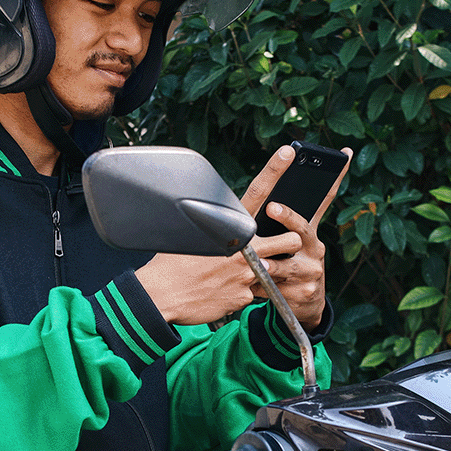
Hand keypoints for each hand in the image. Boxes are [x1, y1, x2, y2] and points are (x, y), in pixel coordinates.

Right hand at [135, 144, 349, 327]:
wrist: (160, 297)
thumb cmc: (171, 266)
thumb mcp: (192, 237)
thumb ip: (216, 229)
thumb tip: (221, 222)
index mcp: (228, 227)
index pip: (257, 193)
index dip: (275, 170)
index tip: (288, 153)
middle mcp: (243, 249)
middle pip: (290, 240)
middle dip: (290, 244)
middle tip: (278, 250)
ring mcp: (246, 275)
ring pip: (274, 272)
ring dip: (263, 274)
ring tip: (234, 278)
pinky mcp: (244, 297)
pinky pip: (252, 293)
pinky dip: (239, 294)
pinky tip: (219, 293)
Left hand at [242, 144, 351, 330]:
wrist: (303, 304)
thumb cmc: (290, 265)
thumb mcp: (290, 244)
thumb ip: (280, 223)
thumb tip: (266, 196)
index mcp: (310, 230)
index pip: (325, 198)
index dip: (335, 177)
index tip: (341, 156)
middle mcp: (315, 247)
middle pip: (302, 228)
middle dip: (287, 217)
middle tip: (272, 207)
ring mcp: (311, 271)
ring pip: (286, 264)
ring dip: (269, 264)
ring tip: (258, 262)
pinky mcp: (303, 293)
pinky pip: (277, 288)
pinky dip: (261, 287)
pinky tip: (252, 287)